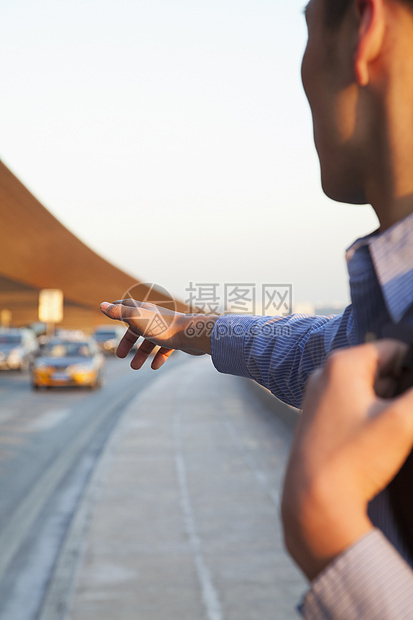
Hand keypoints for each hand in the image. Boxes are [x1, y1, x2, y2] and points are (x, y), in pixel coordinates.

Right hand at [100, 299, 217, 369]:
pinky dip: (158, 357)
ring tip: (135, 367)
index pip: (128, 306)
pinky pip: (165, 348)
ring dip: (142, 353)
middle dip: (128, 341)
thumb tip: (102, 305)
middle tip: (120, 355)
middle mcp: (155, 317)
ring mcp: (166, 328)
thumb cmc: (163, 326)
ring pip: (151, 341)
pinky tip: (154, 366)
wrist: (191, 334)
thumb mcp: (136, 319)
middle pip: (138, 328)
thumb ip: (119, 313)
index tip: (109, 309)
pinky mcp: (177, 339)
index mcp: (144, 310)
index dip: (117, 308)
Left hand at [281, 340, 412, 579]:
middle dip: (399, 390)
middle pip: (380, 369)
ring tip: (388, 434)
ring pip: (367, 389)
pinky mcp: (317, 418)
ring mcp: (317, 396)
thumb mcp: (402, 422)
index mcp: (341, 363)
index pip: (394, 349)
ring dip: (386, 405)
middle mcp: (323, 374)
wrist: (314, 501)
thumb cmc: (354, 459)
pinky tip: (374, 441)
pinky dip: (368, 417)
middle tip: (402, 421)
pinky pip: (352, 406)